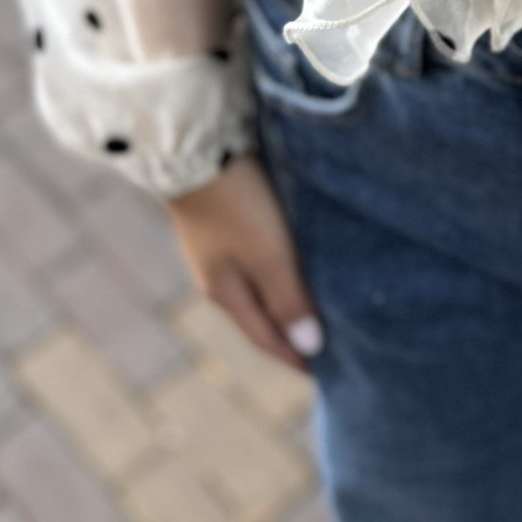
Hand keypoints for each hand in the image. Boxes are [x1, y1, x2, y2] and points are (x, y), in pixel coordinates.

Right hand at [165, 154, 323, 371]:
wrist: (195, 147)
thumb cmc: (236, 204)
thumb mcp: (267, 254)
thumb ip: (288, 298)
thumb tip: (310, 348)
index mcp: (225, 292)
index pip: (265, 336)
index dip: (293, 356)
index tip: (323, 374)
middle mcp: (217, 275)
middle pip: (260, 314)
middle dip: (289, 332)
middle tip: (326, 344)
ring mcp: (216, 247)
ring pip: (258, 284)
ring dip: (284, 299)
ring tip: (317, 305)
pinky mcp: (223, 218)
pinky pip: (255, 257)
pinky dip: (277, 270)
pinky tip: (294, 260)